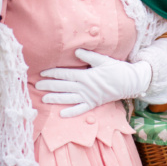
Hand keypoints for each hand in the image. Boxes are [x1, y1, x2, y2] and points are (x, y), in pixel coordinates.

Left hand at [36, 49, 151, 117]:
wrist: (130, 82)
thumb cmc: (116, 69)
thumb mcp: (103, 60)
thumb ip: (89, 56)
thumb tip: (75, 51)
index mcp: (86, 75)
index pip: (65, 74)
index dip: (53, 73)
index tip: (42, 73)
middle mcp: (85, 87)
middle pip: (64, 87)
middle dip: (49, 86)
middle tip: (36, 86)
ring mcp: (89, 97)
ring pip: (69, 98)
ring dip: (56, 99)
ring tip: (44, 99)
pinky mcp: (94, 104)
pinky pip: (81, 109)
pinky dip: (71, 112)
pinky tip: (61, 114)